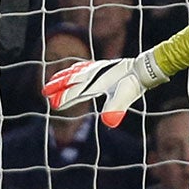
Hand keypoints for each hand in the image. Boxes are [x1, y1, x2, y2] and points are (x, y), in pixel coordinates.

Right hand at [42, 53, 164, 127]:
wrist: (143, 69)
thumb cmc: (133, 84)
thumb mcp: (125, 96)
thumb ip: (116, 108)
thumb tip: (109, 122)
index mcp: (96, 83)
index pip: (76, 92)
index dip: (64, 98)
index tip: (53, 104)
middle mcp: (94, 75)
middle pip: (71, 81)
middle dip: (58, 87)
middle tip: (45, 93)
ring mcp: (97, 69)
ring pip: (75, 73)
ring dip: (63, 77)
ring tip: (52, 81)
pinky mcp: (102, 66)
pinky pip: (83, 68)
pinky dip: (74, 70)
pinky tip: (73, 72)